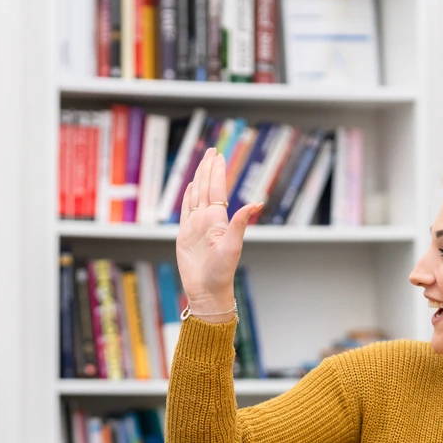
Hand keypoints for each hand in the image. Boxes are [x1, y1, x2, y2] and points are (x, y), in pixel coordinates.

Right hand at [175, 148, 261, 315]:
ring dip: (198, 178)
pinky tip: (190, 187)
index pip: (217, 190)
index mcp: (218, 220)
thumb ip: (241, 222)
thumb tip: (257, 202)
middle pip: (206, 188)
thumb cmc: (222, 273)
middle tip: (212, 150)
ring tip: (202, 162)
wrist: (207, 291)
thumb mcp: (233, 246)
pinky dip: (187, 197)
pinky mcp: (185, 235)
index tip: (219, 155)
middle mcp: (207, 220)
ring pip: (196, 195)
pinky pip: (186, 210)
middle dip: (208, 169)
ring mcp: (195, 226)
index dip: (217, 172)